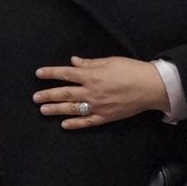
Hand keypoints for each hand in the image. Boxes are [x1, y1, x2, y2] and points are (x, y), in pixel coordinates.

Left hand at [34, 57, 167, 127]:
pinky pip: (87, 122)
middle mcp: (91, 91)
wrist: (151, 87)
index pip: (66, 74)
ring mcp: (98, 106)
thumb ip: (90, 63)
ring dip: (56, 110)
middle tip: (35, 98)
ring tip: (43, 110)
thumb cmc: (132, 70)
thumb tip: (73, 61)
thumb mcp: (110, 61)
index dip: (51, 73)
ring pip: (72, 108)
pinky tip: (64, 125)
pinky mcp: (105, 116)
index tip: (39, 74)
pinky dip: (75, 123)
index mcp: (92, 75)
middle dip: (48, 95)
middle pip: (64, 93)